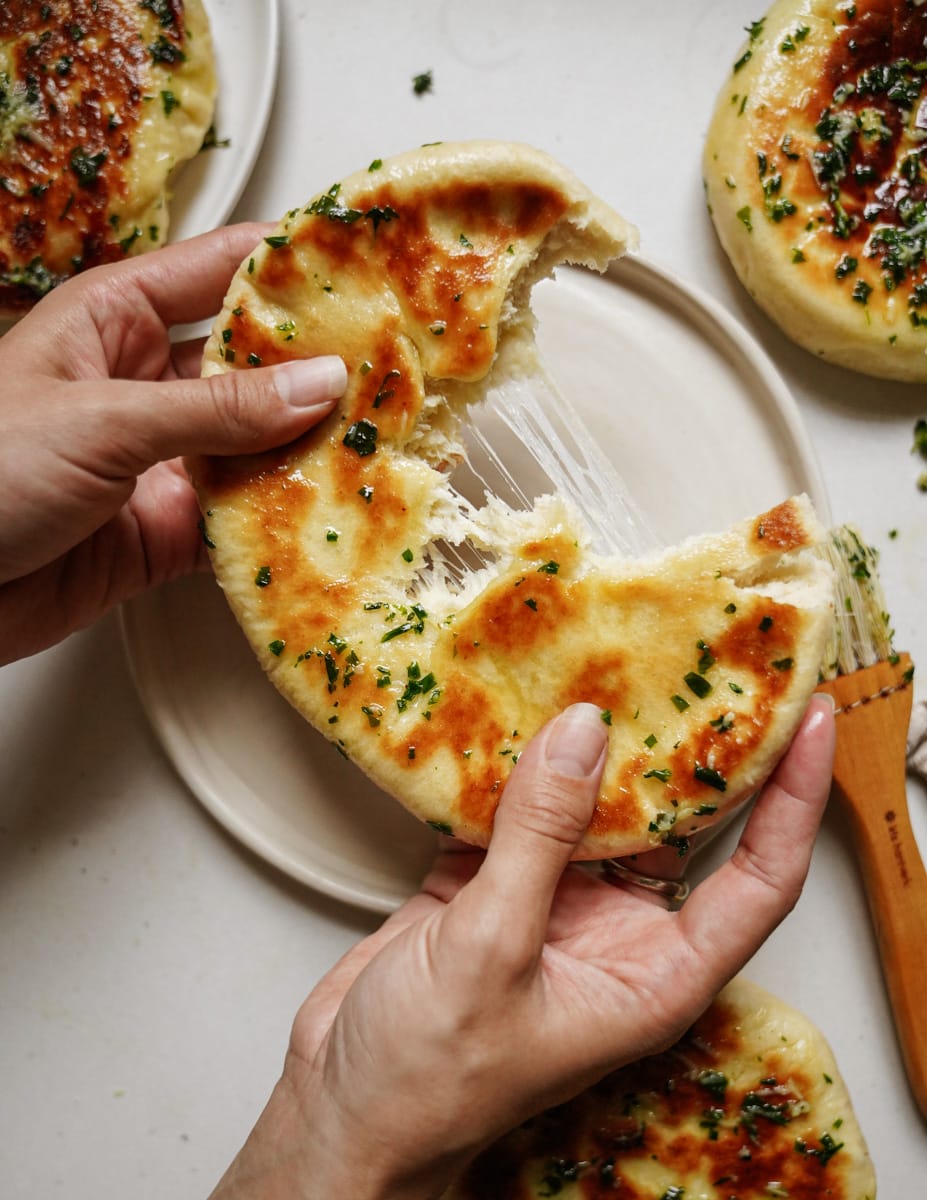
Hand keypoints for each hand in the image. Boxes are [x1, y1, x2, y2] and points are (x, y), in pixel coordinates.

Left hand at [0, 226, 345, 664]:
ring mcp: (161, 460)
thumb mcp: (100, 421)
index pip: (220, 270)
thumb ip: (215, 409)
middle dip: (320, 366)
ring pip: (258, 444)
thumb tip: (318, 383)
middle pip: (253, 363)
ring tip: (384, 441)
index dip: (291, 262)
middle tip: (396, 366)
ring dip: (311, 448)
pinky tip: (331, 515)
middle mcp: (145, 385)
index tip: (366, 261)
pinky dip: (284, 521)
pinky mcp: (167, 530)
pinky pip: (242, 518)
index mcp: (115, 321)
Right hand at [210, 696, 834, 1199]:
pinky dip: (511, 763)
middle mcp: (615, 931)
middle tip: (702, 664)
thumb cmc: (428, 1081)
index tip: (811, 724)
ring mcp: (551, 903)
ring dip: (592, 746)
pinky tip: (508, 709)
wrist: (340, 1110)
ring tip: (605, 663)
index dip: (793, 800)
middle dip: (690, 750)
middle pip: (677, 827)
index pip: (757, 878)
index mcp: (652, 972)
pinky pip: (516, 806)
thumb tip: (585, 733)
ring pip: (592, 807)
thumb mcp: (491, 951)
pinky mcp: (489, 884)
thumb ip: (540, 837)